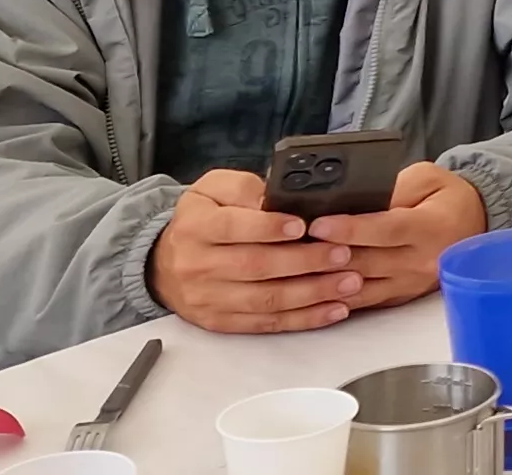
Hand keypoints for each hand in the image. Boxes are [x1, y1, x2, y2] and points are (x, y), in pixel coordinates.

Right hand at [148, 170, 359, 334]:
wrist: (163, 265)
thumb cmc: (200, 220)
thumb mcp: (212, 189)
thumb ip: (245, 188)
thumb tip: (278, 198)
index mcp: (196, 226)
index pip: (232, 227)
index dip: (268, 227)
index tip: (302, 225)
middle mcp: (198, 265)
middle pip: (255, 266)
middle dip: (304, 262)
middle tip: (342, 254)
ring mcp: (209, 298)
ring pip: (265, 300)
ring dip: (312, 293)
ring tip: (349, 282)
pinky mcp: (221, 322)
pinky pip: (266, 323)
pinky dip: (303, 319)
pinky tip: (333, 309)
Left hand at [303, 162, 486, 310]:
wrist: (475, 223)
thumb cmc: (447, 197)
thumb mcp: (425, 178)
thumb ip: (392, 190)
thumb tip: (352, 201)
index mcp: (430, 228)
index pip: (385, 230)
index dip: (350, 229)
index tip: (318, 224)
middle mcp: (421, 261)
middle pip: (367, 263)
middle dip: (326, 255)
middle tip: (291, 245)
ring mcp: (411, 284)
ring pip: (360, 288)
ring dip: (325, 280)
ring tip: (293, 268)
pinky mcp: (401, 297)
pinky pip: (364, 301)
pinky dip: (336, 295)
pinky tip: (311, 287)